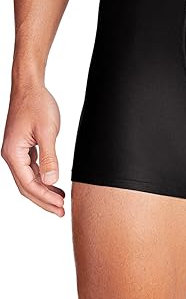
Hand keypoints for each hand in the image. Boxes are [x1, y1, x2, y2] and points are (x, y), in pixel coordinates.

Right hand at [1, 82, 64, 215]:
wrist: (29, 86)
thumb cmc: (37, 104)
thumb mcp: (47, 131)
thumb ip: (50, 157)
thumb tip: (51, 181)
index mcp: (13, 153)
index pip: (29, 184)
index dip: (45, 198)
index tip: (61, 207)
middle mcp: (11, 155)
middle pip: (26, 186)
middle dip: (43, 201)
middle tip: (61, 212)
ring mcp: (16, 151)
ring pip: (28, 179)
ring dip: (43, 191)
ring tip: (60, 202)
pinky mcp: (23, 147)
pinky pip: (31, 169)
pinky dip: (42, 178)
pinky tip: (53, 183)